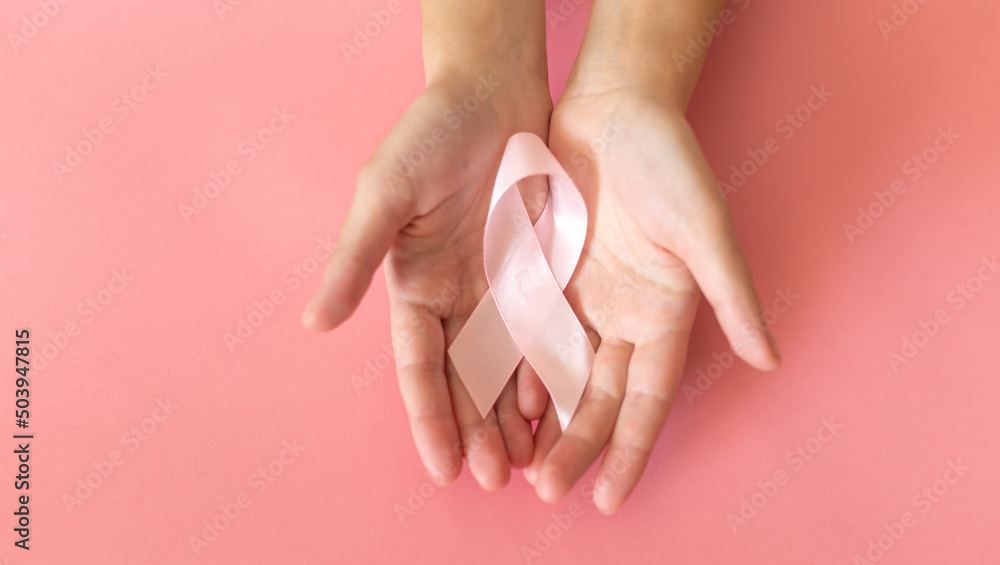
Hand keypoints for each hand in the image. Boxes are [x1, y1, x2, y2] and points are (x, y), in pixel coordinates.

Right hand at [302, 63, 553, 490]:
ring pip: (505, 368)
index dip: (430, 418)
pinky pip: (542, 334)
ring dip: (512, 417)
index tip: (444, 468)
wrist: (492, 93)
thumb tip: (314, 323)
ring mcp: (496, 289)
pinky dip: (546, 372)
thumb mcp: (384, 194)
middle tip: (498, 479)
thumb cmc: (428, 136)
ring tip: (529, 462)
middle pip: (465, 380)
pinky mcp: (534, 274)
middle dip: (477, 432)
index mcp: (413, 287)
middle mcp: (453, 298)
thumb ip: (355, 259)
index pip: (420, 368)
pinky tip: (558, 408)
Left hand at [524, 86, 780, 512]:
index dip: (630, 450)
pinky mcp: (545, 275)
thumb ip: (732, 292)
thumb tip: (770, 358)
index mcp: (663, 316)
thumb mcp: (702, 227)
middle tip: (545, 490)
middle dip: (576, 447)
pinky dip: (515, 371)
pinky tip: (495, 403)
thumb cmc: (669, 163)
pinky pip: (527, 334)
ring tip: (516, 463)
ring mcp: (582, 299)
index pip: (645, 401)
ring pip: (559, 375)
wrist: (616, 106)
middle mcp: (622, 317)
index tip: (608, 499)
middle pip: (597, 399)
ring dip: (541, 421)